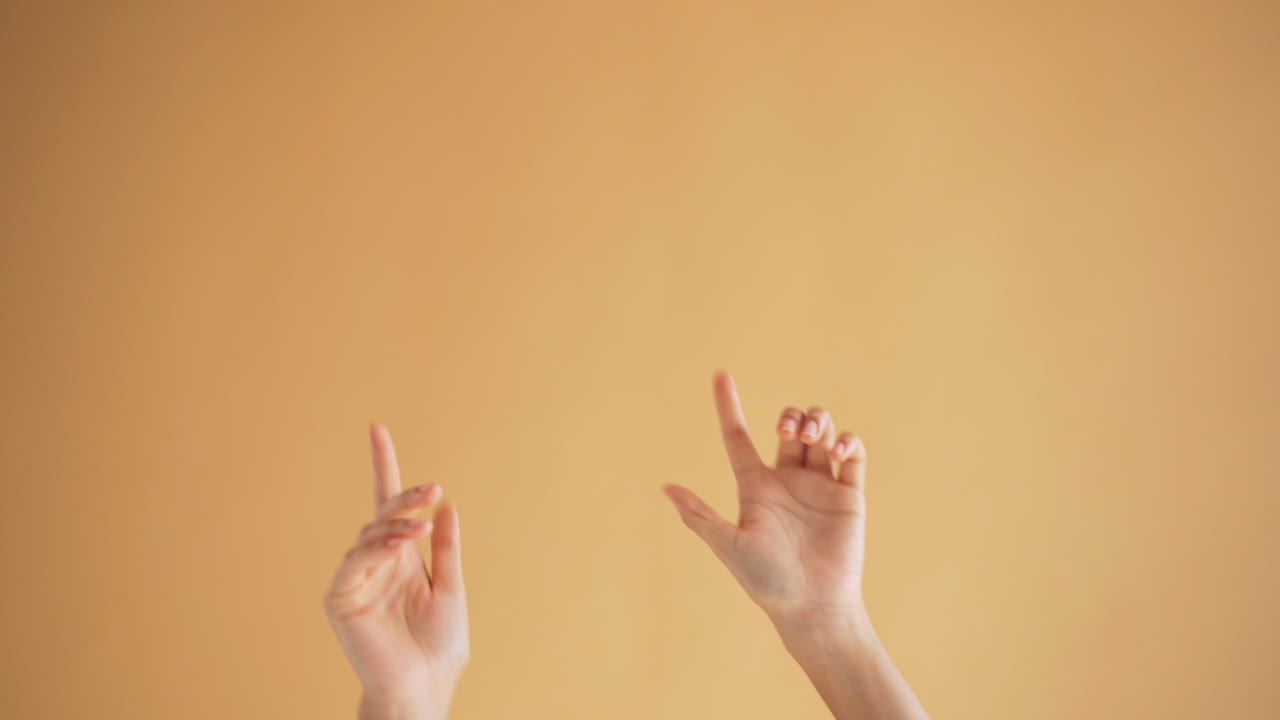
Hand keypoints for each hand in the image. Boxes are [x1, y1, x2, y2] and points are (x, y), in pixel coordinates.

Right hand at [324, 424, 469, 719]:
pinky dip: (375, 549)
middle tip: (431, 490)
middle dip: (405, 498)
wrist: (425, 685)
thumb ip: (446, 549)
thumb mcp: (452, 588)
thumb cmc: (440, 645)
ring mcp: (357, 580)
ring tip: (420, 525)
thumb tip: (446, 507)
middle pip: (382, 515)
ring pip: (370, 535)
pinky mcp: (341, 598)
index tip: (377, 429)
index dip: (385, 466)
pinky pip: (354, 563)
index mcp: (403, 559)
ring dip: (395, 525)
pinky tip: (398, 546)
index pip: (390, 505)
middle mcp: (378, 564)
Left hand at [664, 371, 868, 625]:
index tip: (720, 374)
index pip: (738, 436)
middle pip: (790, 426)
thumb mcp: (729, 546)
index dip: (729, 405)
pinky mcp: (849, 495)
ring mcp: (819, 485)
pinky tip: (839, 450)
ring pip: (822, 433)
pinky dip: (849, 441)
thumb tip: (666, 488)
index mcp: (755, 486)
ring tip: (815, 437)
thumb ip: (700, 517)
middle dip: (793, 416)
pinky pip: (853, 455)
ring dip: (819, 421)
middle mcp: (787, 480)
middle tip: (792, 432)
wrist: (812, 607)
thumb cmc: (766, 582)